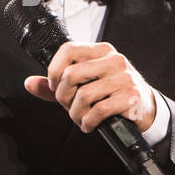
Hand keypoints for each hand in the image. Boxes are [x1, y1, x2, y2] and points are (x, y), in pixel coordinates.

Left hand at [23, 40, 157, 133]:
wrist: (144, 109)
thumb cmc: (112, 94)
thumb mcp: (86, 84)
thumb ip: (57, 84)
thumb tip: (29, 83)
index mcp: (100, 51)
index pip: (68, 49)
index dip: (54, 70)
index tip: (55, 86)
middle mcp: (113, 60)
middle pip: (71, 75)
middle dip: (63, 97)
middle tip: (69, 106)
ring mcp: (124, 77)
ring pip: (84, 95)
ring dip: (75, 114)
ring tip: (80, 118)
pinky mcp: (131, 96)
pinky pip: (99, 110)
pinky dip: (88, 122)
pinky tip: (90, 124)